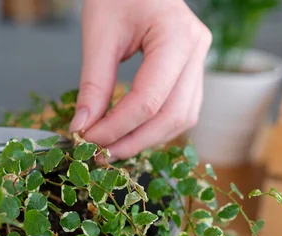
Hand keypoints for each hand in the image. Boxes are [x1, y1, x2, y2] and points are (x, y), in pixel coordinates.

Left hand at [71, 0, 211, 160]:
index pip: (148, 100)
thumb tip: (82, 127)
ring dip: (148, 139)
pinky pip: (181, 109)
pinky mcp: (191, 69)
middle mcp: (197, 50)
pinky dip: (156, 127)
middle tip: (101, 154)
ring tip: (113, 148)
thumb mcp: (99, 35)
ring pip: (182, 118)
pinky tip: (130, 133)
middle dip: (135, 142)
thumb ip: (93, 84)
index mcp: (177, 36)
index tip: (88, 139)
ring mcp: (200, 60)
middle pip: (173, 116)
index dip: (117, 127)